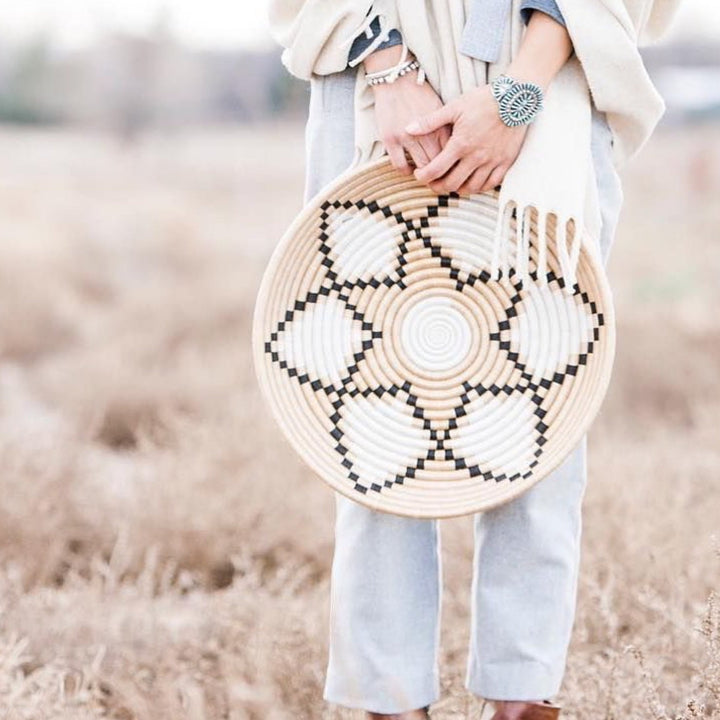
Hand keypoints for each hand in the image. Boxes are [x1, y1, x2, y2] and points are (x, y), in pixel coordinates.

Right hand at [366, 47, 450, 174]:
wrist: (397, 79)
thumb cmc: (420, 94)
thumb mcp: (440, 109)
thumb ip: (447, 130)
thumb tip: (456, 149)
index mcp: (440, 127)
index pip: (451, 155)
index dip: (453, 166)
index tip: (452, 172)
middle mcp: (425, 134)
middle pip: (438, 164)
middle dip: (441, 175)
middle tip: (441, 181)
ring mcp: (406, 138)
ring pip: (421, 167)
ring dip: (424, 175)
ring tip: (426, 176)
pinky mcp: (390, 139)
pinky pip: (399, 165)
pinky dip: (406, 171)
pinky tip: (409, 169)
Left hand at [404, 85, 528, 194]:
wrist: (516, 97)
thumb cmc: (483, 100)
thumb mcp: (454, 107)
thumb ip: (430, 121)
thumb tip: (408, 128)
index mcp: (460, 144)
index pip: (435, 170)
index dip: (423, 176)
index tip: (419, 174)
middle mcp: (476, 157)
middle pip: (451, 184)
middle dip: (437, 186)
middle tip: (432, 182)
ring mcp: (492, 162)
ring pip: (471, 188)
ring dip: (457, 189)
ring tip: (451, 183)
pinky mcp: (505, 163)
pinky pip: (491, 184)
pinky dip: (479, 187)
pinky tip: (472, 182)